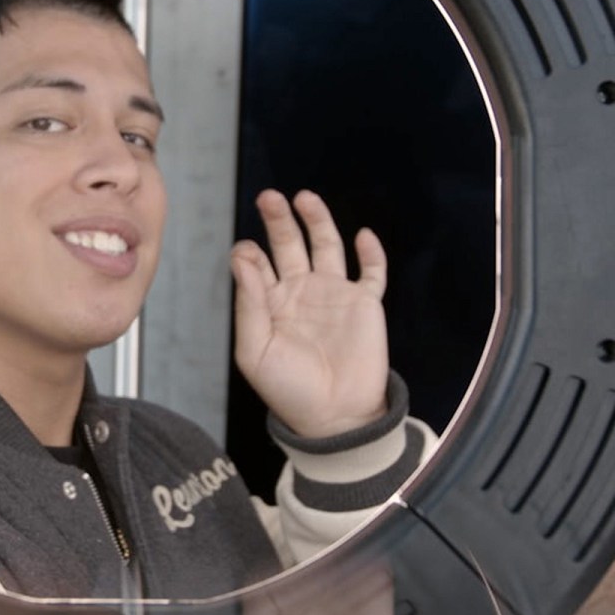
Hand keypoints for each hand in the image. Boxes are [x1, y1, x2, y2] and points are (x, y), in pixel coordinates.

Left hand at [231, 189, 390, 438]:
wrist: (334, 417)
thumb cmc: (288, 390)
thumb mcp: (255, 351)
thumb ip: (249, 304)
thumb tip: (243, 257)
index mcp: (270, 304)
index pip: (256, 265)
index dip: (249, 254)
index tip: (247, 253)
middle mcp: (300, 293)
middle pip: (288, 245)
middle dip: (278, 220)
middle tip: (268, 198)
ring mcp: (334, 295)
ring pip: (326, 246)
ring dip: (317, 220)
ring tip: (303, 198)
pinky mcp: (365, 304)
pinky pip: (372, 272)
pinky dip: (371, 252)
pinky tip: (362, 235)